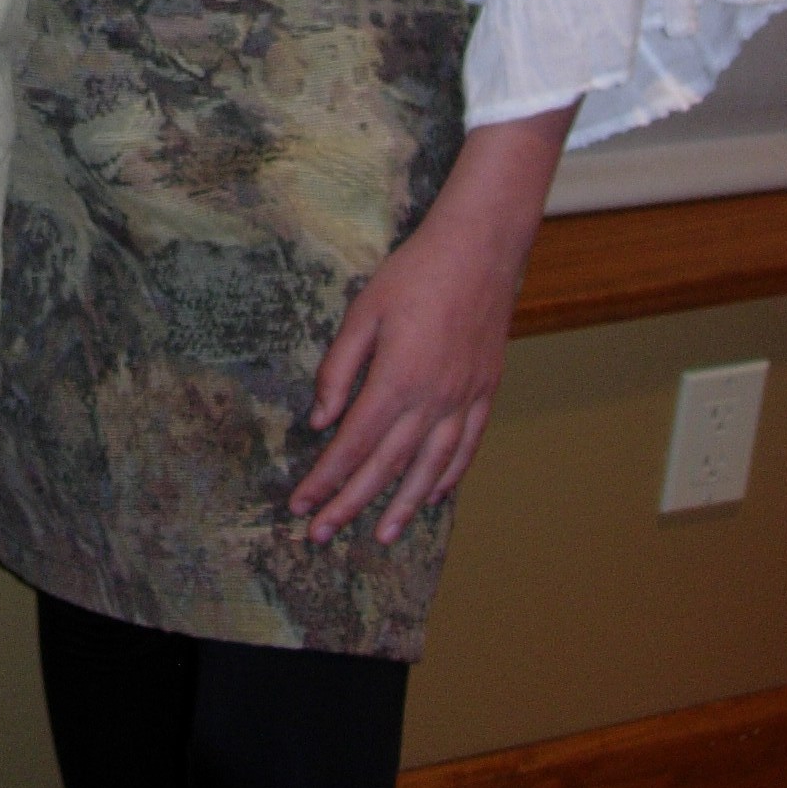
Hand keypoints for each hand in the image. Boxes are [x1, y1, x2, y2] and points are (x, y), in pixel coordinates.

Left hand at [289, 105, 576, 547]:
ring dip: (403, 506)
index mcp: (396, 381)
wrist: (478, 252)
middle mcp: (432, 401)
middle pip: (385, 467)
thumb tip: (321, 420)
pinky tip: (433, 495)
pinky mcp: (485, 394)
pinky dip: (448, 477)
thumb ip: (339, 369)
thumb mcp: (362, 312)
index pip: (352, 446)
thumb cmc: (413, 274)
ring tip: (381, 535)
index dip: (325, 480)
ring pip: (430, 469)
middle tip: (323, 535)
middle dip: (350, 505)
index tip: (301, 504)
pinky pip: (466, 448)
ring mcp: (463, 401)